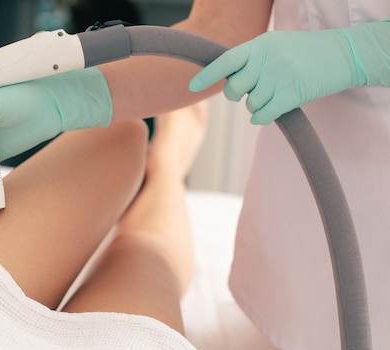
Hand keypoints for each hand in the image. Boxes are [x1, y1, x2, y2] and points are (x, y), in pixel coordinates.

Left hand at [189, 21, 389, 123]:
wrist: (345, 54)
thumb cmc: (307, 51)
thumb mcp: (276, 45)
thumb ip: (253, 58)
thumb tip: (229, 78)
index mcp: (259, 45)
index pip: (225, 61)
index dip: (208, 75)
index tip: (192, 86)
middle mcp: (266, 60)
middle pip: (234, 89)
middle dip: (238, 95)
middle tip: (253, 90)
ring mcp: (278, 77)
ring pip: (250, 104)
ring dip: (258, 105)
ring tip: (275, 93)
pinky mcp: (290, 95)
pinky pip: (262, 116)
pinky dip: (263, 118)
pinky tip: (272, 111)